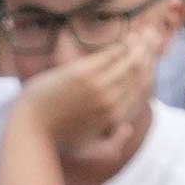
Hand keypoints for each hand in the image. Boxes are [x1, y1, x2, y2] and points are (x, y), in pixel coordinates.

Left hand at [9, 14, 166, 162]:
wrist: (31, 131)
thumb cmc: (56, 141)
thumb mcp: (89, 152)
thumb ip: (113, 146)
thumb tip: (128, 129)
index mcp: (115, 120)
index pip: (143, 90)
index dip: (151, 71)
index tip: (152, 57)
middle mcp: (111, 103)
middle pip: (140, 72)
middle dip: (150, 52)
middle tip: (153, 35)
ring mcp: (98, 87)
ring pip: (130, 60)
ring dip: (140, 43)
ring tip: (143, 32)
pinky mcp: (83, 74)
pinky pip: (112, 53)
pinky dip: (123, 43)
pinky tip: (127, 35)